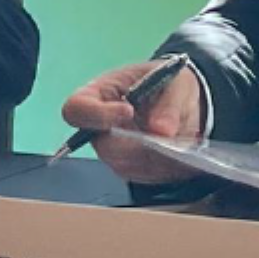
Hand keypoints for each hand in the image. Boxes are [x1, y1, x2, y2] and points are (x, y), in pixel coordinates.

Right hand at [60, 59, 205, 183]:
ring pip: (126, 165)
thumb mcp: (175, 82)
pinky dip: (165, 167)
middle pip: (104, 147)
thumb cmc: (167, 83)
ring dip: (156, 157)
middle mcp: (99, 127)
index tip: (128, 110)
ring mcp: (114, 152)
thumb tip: (161, 131)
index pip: (76, 110)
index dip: (98, 115)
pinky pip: (144, 175)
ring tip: (181, 142)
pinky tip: (182, 154)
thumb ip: (169, 104)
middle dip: (138, 144)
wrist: (180, 101)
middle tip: (167, 135)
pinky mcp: (132, 168)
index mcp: (98, 94)